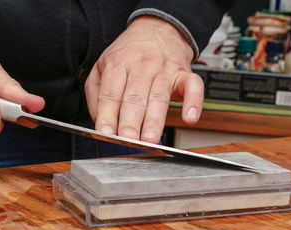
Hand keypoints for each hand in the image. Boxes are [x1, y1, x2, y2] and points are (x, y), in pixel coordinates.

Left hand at [85, 16, 203, 143]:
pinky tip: (190, 118)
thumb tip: (99, 120)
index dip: (107, 115)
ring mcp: (164, 70)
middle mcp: (141, 66)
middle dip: (131, 122)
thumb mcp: (103, 66)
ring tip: (150, 139)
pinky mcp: (184, 74)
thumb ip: (96, 93)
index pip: (110, 94)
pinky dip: (194, 102)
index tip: (105, 132)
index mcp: (118, 63)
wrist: (158, 29)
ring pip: (159, 97)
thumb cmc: (130, 53)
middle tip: (128, 140)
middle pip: (134, 97)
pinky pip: (193, 87)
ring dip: (155, 121)